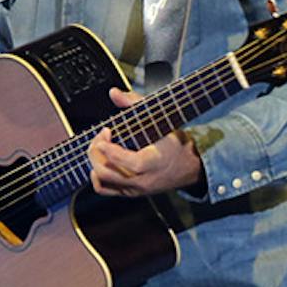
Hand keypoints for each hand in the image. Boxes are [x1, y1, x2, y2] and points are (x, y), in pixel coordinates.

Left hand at [88, 86, 203, 196]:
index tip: (105, 131)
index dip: (105, 146)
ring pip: (102, 181)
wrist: (191, 167)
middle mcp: (141, 180)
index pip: (120, 160)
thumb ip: (135, 104)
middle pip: (105, 171)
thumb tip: (114, 93)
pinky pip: (105, 189)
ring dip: (95, 162)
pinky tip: (101, 162)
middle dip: (96, 151)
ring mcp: (135, 189)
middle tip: (101, 136)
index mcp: (150, 163)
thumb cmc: (177, 145)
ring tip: (100, 148)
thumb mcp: (161, 120)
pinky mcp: (131, 193)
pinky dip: (97, 176)